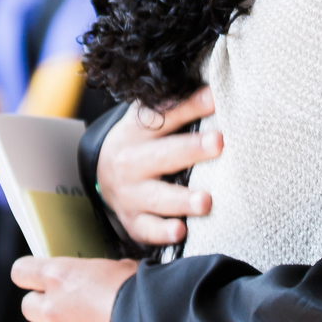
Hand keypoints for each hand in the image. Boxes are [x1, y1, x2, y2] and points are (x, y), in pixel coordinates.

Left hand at [12, 256, 138, 321]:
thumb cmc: (148, 295)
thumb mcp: (124, 268)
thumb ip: (100, 275)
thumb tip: (105, 280)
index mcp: (62, 277)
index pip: (23, 271)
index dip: (30, 275)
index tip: (39, 280)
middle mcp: (53, 311)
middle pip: (30, 307)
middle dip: (47, 309)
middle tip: (74, 312)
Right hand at [98, 86, 222, 245]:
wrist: (102, 173)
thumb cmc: (139, 142)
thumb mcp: (147, 120)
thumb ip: (177, 106)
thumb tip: (215, 89)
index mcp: (137, 131)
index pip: (162, 116)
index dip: (189, 106)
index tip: (215, 98)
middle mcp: (131, 162)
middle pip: (162, 155)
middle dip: (191, 149)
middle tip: (218, 143)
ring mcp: (130, 194)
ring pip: (156, 197)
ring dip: (181, 200)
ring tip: (206, 201)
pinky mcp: (133, 221)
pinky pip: (147, 229)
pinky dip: (162, 233)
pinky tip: (180, 232)